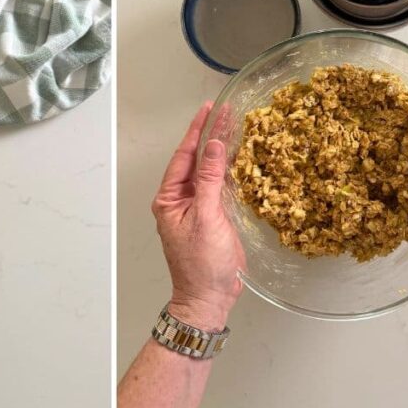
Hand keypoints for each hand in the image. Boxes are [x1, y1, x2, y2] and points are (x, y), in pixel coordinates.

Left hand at [151, 103, 244, 330]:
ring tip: (233, 124)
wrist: (208, 297)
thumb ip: (210, 180)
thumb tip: (213, 146)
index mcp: (169, 198)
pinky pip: (219, 185)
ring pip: (209, 171)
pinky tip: (237, 156)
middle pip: (196, 159)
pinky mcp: (213, 216)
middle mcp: (180, 199)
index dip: (197, 131)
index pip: (184, 156)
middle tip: (226, 110)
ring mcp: (197, 207)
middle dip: (210, 135)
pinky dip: (228, 169)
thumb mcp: (206, 217)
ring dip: (220, 149)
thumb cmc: (201, 264)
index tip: (209, 109)